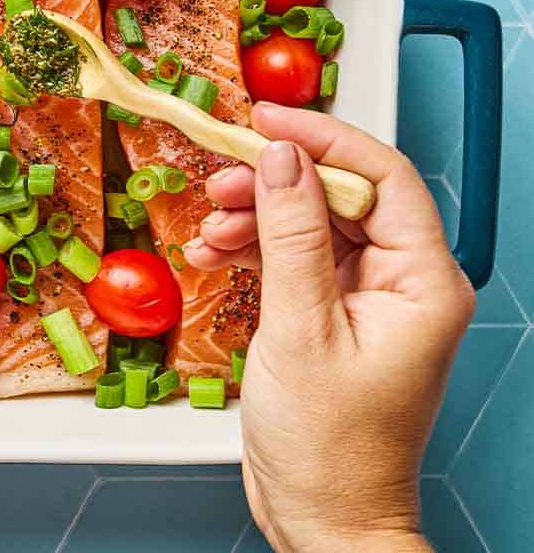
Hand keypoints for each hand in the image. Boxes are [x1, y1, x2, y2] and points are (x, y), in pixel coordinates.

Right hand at [184, 103, 473, 552]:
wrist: (321, 516)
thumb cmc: (330, 449)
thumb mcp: (300, 331)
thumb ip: (291, 236)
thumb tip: (282, 162)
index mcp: (424, 282)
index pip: (383, 177)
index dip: (324, 138)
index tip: (268, 119)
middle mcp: (403, 283)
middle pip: (341, 196)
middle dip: (275, 182)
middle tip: (220, 174)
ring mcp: (367, 299)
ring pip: (311, 224)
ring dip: (254, 217)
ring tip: (208, 226)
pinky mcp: (332, 315)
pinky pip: (294, 258)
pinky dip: (252, 249)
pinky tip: (214, 253)